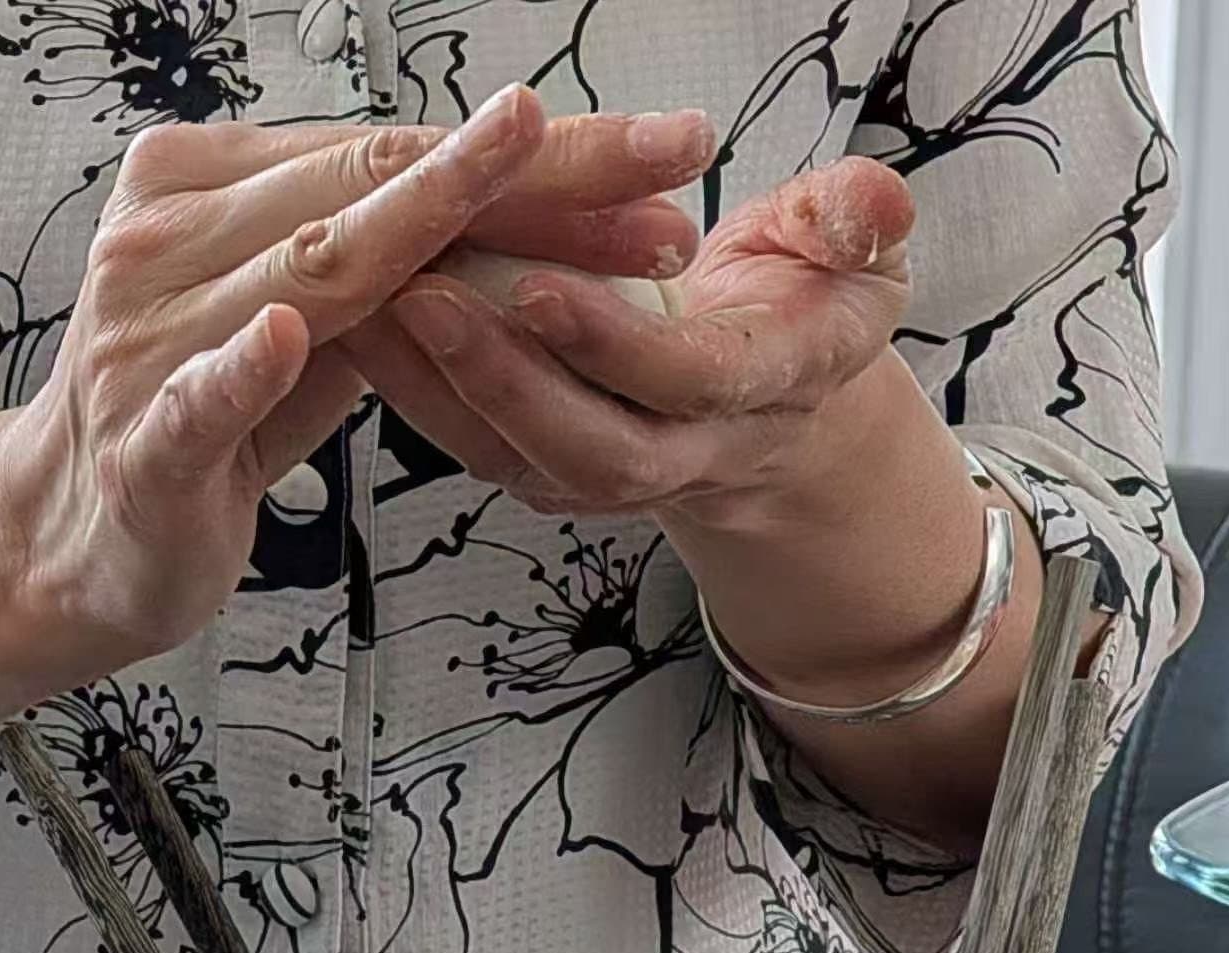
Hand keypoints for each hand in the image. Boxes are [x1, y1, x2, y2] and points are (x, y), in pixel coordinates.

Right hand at [0, 88, 716, 686]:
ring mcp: (143, 341)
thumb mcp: (308, 324)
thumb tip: (542, 206)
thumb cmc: (198, 414)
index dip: (528, 156)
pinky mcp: (139, 448)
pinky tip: (283, 337)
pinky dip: (240, 372)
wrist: (64, 533)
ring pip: (303, 274)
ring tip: (516, 174)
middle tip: (659, 160)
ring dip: (427, 234)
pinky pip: (193, 402)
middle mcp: (166, 242)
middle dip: (527, 174)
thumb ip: (391, 262)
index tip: (655, 156)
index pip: (384, 155)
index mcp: (202, 188)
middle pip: (368, 192)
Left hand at [346, 156, 916, 522]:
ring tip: (365, 308)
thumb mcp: (855, 256)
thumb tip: (870, 202)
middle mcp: (684, 452)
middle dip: (500, 379)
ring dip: (432, 386)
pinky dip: (410, 389)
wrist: (772, 405)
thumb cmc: (801, 308)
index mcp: (766, 389)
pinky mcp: (544, 470)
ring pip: (512, 454)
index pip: (687, 381)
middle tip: (423, 300)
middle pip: (586, 445)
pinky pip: (470, 442)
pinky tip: (359, 328)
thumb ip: (856, 224)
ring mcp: (606, 474)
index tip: (540, 288)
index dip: (613, 345)